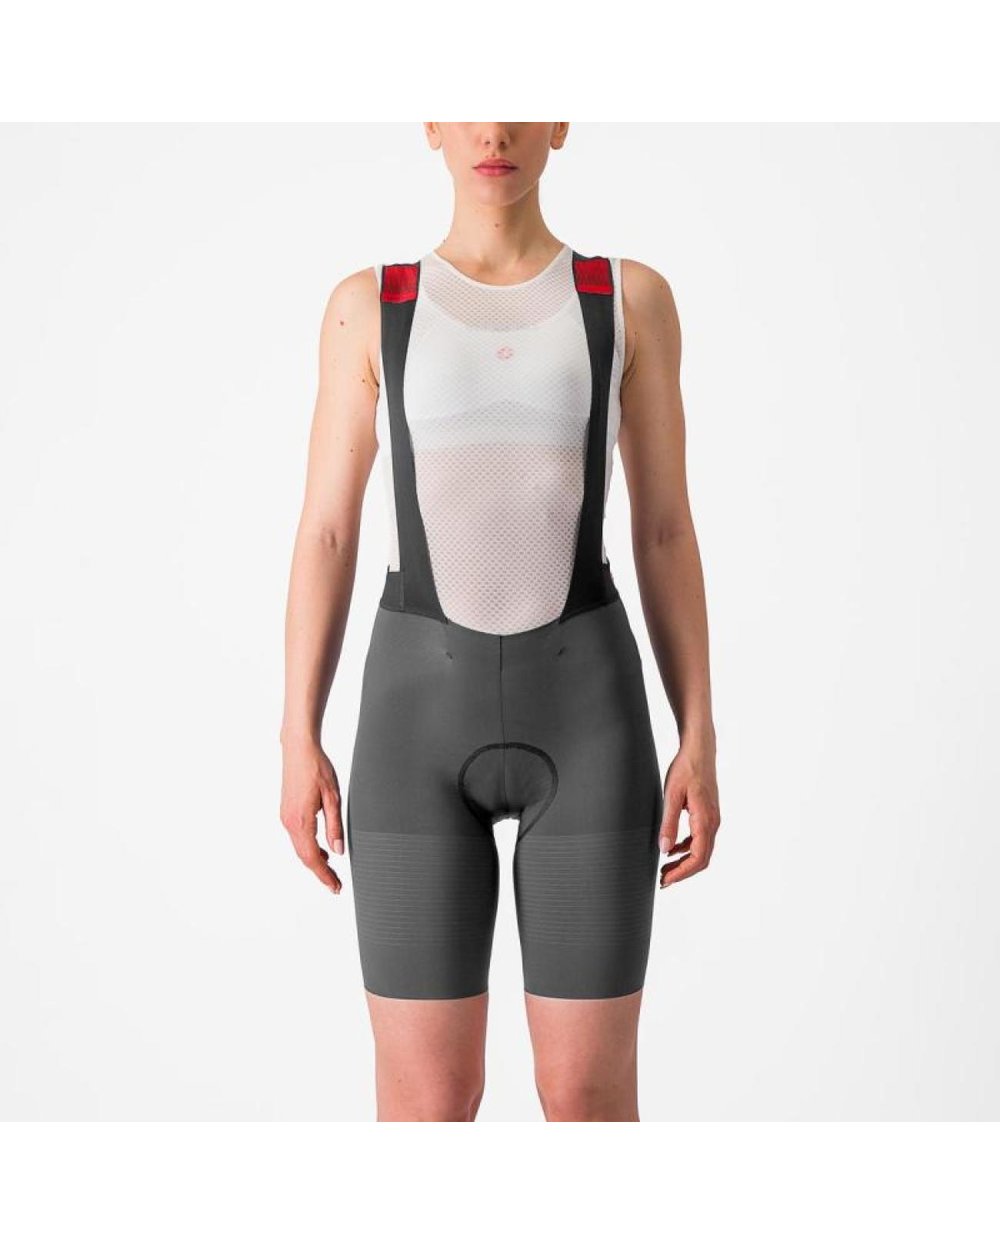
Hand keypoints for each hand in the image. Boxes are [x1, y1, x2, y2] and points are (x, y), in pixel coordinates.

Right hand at [280, 740, 343, 893]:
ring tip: (331, 870)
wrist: (298, 749)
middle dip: (320, 872)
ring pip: (300, 848)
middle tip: (336, 884)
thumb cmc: (317, 768)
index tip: (335, 887)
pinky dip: (309, 848)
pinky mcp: (287, 812)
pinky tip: (321, 848)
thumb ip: (335, 826)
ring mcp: (286, 817)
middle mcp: (289, 822)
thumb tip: (338, 850)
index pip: (312, 857)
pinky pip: (297, 837)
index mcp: (301, 821)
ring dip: (314, 860)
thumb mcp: (333, 797)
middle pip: (304, 856)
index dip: (324, 875)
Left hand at [658, 747, 720, 887]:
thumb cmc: (686, 769)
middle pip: (701, 859)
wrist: (700, 750)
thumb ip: (668, 823)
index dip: (682, 873)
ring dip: (684, 862)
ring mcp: (712, 819)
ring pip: (701, 850)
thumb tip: (664, 850)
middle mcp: (713, 823)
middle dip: (682, 872)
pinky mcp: (708, 815)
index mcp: (705, 821)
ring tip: (664, 868)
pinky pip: (700, 839)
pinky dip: (687, 849)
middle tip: (662, 880)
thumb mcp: (672, 796)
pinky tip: (672, 849)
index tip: (665, 880)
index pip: (697, 858)